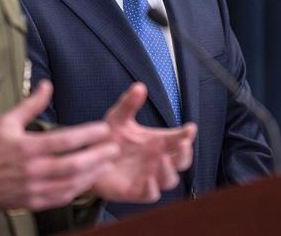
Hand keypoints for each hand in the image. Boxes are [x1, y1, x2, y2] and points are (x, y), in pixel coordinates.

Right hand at [0, 80, 118, 210]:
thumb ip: (31, 104)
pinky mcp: (33, 202)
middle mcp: (33, 169)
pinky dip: (78, 190)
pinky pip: (61, 198)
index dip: (88, 134)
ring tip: (106, 164)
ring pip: (71, 183)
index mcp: (27, 147)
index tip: (103, 129)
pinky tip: (88, 181)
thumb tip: (47, 85)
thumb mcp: (7, 121)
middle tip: (114, 148)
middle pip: (73, 164)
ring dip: (92, 174)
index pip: (65, 139)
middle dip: (98, 156)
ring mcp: (33, 188)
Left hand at [91, 83, 196, 201]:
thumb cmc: (109, 138)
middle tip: (183, 143)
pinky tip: (149, 180)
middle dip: (185, 153)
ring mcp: (149, 176)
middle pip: (182, 161)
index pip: (179, 138)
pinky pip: (150, 194)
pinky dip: (152, 188)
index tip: (190, 128)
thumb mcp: (118, 118)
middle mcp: (158, 160)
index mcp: (158, 142)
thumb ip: (129, 104)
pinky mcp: (136, 191)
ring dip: (169, 171)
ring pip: (170, 179)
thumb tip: (139, 86)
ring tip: (163, 159)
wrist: (89, 159)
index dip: (187, 134)